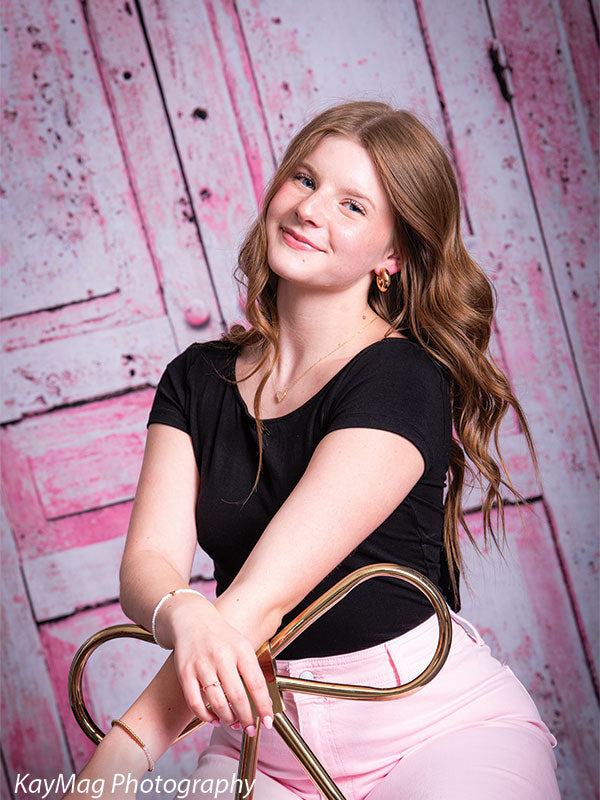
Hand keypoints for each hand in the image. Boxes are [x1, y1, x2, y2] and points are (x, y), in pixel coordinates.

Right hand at [162, 594, 273, 735]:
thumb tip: (264, 703)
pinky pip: (195, 703)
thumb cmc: (221, 637)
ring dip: (228, 719)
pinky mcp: (185, 673)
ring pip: (217, 703)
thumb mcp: (242, 646)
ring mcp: (202, 665)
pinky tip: (215, 718)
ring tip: (234, 722)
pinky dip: (206, 716)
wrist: (192, 620)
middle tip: (250, 728)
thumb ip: (252, 671)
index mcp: (240, 649)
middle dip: (246, 718)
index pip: (256, 683)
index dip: (263, 706)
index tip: (268, 721)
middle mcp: (221, 656)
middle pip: (238, 697)